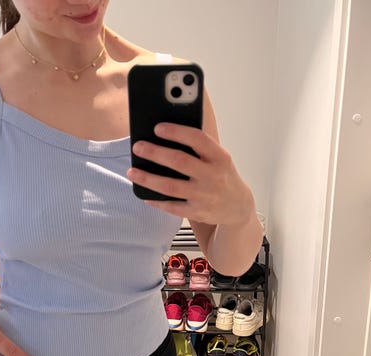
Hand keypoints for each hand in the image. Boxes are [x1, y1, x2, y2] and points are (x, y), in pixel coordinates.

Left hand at [127, 122, 255, 226]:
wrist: (238, 207)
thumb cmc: (222, 176)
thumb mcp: (219, 159)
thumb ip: (199, 148)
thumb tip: (166, 136)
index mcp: (220, 157)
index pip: (197, 139)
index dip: (176, 132)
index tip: (158, 128)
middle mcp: (213, 176)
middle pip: (179, 162)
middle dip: (155, 153)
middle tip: (138, 147)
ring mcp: (204, 196)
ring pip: (170, 186)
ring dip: (147, 178)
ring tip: (132, 172)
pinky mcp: (197, 212)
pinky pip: (171, 207)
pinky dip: (156, 201)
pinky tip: (144, 195)